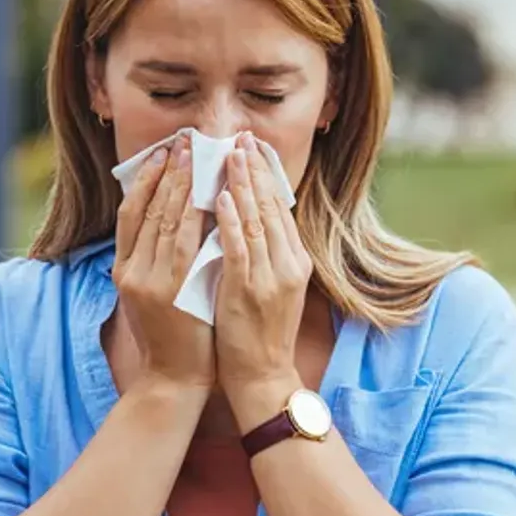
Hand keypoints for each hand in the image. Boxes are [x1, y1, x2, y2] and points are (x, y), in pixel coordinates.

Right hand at [112, 135, 214, 389]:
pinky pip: (184, 242)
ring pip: (165, 219)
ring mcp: (149, 279)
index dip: (146, 179)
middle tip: (184, 141)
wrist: (174, 378)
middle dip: (168, 172)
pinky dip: (196, 214)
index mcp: (123, 269)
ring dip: (182, 183)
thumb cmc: (171, 335)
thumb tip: (171, 216)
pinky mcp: (170, 290)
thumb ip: (154, 259)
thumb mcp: (151, 293)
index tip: (163, 153)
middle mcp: (130, 270)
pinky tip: (209, 192)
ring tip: (196, 155)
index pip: (130, 212)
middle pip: (147, 208)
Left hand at [212, 133, 312, 394]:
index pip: (280, 209)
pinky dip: (230, 219)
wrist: (263, 376)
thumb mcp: (272, 287)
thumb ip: (264, 254)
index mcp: (295, 262)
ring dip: (241, 184)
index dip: (265, 176)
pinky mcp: (249, 290)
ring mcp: (271, 277)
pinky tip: (220, 196)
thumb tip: (247, 217)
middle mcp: (288, 264)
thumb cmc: (259, 334)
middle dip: (254, 170)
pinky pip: (239, 247)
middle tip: (240, 138)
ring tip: (230, 155)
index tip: (252, 149)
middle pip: (270, 207)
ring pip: (256, 220)